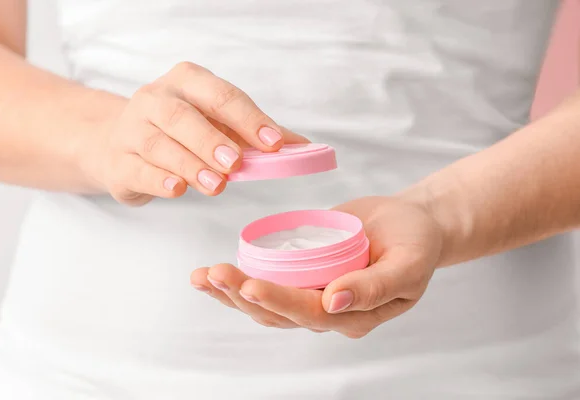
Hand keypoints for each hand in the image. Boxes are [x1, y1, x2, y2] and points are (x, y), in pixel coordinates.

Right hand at [81, 62, 307, 204]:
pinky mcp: (118, 162)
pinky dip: (158, 180)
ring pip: (160, 145)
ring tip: (217, 185)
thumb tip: (302, 147)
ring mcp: (131, 130)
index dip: (248, 119)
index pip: (220, 96)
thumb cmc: (178, 131)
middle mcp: (154, 99)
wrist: (116, 143)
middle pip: (182, 117)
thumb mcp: (215, 123)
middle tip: (236, 163)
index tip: (273, 143)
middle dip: (211, 140)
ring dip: (190, 165)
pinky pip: (138, 169)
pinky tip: (177, 189)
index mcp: (186, 82)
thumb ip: (254, 134)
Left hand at [191, 196, 442, 337]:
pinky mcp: (301, 275)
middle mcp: (328, 311)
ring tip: (202, 277)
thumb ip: (376, 287)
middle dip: (242, 295)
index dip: (280, 302)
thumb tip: (334, 302)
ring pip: (265, 304)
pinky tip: (214, 274)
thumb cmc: (415, 242)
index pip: (310, 313)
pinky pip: (268, 281)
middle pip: (278, 312)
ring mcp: (312, 293)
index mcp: (354, 315)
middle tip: (214, 274)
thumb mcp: (409, 263)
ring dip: (232, 292)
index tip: (251, 286)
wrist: (411, 223)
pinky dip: (239, 279)